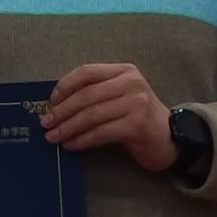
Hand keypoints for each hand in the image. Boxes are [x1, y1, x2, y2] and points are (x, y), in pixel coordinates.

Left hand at [43, 62, 174, 170]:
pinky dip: (82, 139)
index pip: (86, 72)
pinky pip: (101, 132)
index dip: (64, 86)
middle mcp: (131, 83)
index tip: (50, 102)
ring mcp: (136, 103)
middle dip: (62, 111)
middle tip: (46, 124)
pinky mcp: (137, 124)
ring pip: (91, 115)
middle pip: (86, 95)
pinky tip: (71, 145)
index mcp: (124, 71)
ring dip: (68, 128)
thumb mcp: (119, 96)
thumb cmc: (137, 118)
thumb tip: (55, 105)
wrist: (170, 138)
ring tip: (53, 137)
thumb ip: (95, 94)